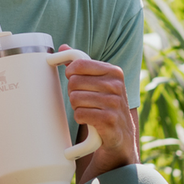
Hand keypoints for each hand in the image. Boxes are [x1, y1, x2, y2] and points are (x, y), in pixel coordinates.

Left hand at [59, 45, 138, 178]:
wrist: (121, 136)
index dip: (70, 72)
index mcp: (114, 72)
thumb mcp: (98, 81)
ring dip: (76, 106)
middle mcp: (117, 86)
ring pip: (75, 98)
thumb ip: (82, 64)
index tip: (72, 78)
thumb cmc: (105, 104)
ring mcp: (114, 104)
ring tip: (87, 109)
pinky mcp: (109, 121)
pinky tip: (89, 120)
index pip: (80, 64)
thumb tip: (63, 47)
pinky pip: (79, 114)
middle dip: (73, 92)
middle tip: (82, 99)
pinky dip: (80, 118)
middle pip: (74, 82)